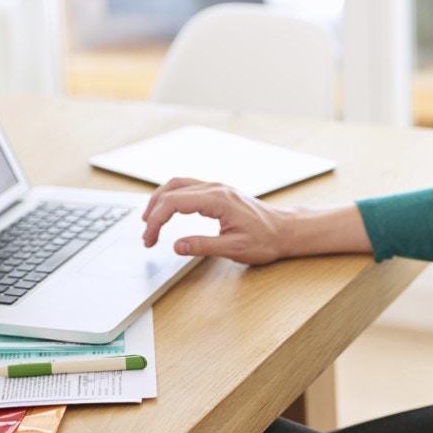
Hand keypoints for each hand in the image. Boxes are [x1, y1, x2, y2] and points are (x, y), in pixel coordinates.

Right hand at [141, 177, 291, 264]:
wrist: (285, 230)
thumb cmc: (265, 240)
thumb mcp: (234, 249)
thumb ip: (203, 247)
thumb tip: (176, 246)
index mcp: (218, 200)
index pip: (174, 203)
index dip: (156, 221)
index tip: (150, 239)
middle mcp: (215, 188)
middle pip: (172, 190)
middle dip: (154, 212)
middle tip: (147, 235)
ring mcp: (217, 188)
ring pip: (178, 184)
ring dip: (160, 200)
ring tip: (150, 220)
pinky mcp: (219, 192)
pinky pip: (188, 187)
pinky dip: (172, 197)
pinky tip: (168, 209)